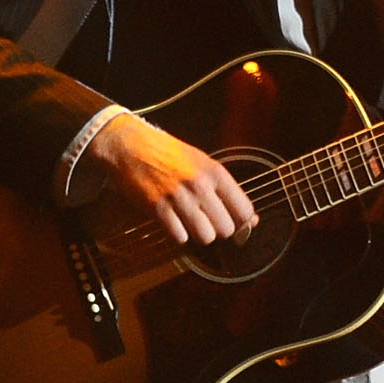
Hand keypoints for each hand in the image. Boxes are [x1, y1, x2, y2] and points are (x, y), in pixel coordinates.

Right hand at [85, 109, 257, 245]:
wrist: (130, 145)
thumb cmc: (168, 154)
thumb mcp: (202, 163)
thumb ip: (225, 190)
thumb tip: (252, 219)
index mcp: (215, 172)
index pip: (244, 210)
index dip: (241, 221)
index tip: (232, 222)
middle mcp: (201, 185)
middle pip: (226, 229)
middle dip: (218, 230)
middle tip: (207, 222)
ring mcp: (179, 197)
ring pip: (205, 237)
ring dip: (198, 235)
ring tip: (190, 223)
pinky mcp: (157, 208)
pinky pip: (179, 237)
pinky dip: (177, 235)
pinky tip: (173, 223)